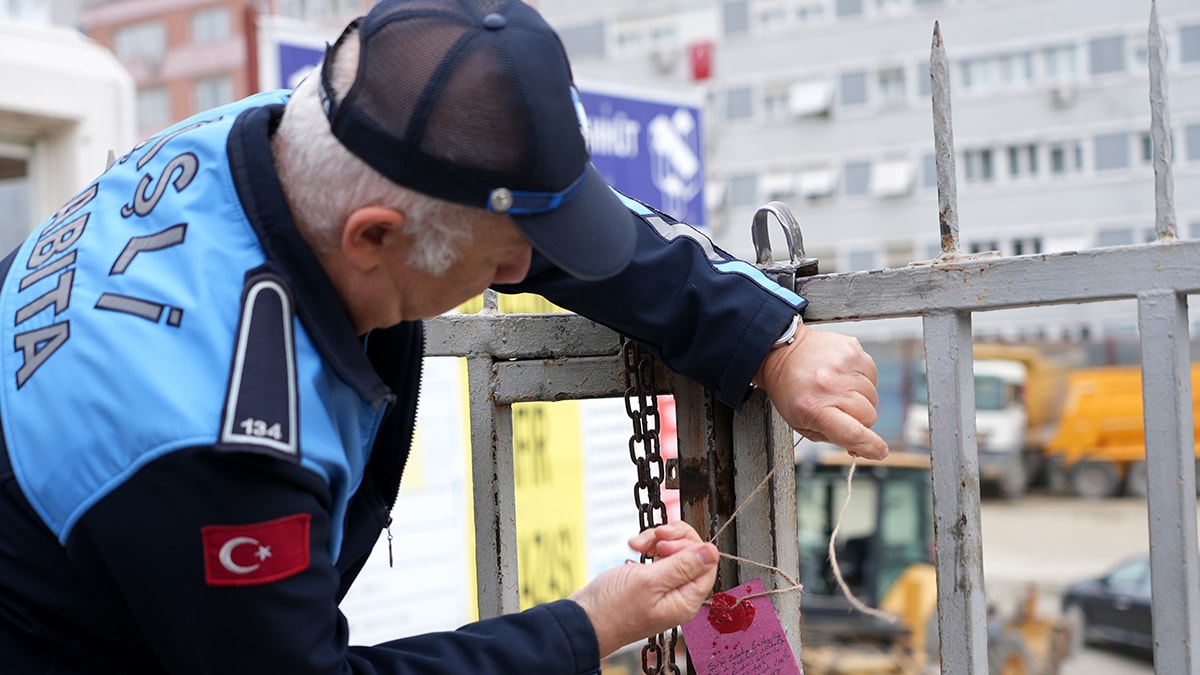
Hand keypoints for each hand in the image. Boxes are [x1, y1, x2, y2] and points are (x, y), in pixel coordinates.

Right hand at [568, 522, 718, 656]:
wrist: (584, 618)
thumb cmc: (612, 607)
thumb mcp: (650, 581)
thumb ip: (684, 565)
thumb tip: (712, 551)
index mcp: (686, 601)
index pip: (707, 563)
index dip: (689, 546)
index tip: (666, 545)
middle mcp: (680, 595)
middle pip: (693, 553)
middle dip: (673, 538)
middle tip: (654, 540)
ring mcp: (666, 587)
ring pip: (675, 550)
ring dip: (657, 539)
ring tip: (637, 544)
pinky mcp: (652, 580)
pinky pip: (660, 555)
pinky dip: (648, 546)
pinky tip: (634, 547)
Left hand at [754, 323, 887, 459]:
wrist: (781, 352)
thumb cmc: (789, 390)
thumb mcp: (801, 423)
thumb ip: (832, 437)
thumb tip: (860, 447)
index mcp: (814, 408)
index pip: (854, 434)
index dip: (871, 447)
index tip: (879, 451)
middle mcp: (830, 386)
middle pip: (868, 417)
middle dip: (859, 420)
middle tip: (840, 411)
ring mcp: (843, 366)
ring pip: (873, 397)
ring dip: (860, 399)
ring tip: (837, 390)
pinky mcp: (853, 350)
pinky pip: (873, 376)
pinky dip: (862, 380)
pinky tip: (843, 377)